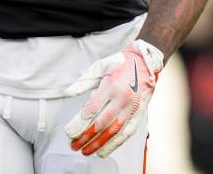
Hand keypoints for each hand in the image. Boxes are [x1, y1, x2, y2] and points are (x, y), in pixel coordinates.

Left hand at [63, 39, 163, 157]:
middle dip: (86, 136)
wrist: (145, 61)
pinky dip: (116, 143)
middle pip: (102, 122)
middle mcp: (123, 97)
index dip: (80, 122)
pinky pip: (128, 131)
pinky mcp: (140, 112)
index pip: (93, 107)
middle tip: (74, 145)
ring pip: (115, 130)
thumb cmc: (119, 63)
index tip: (69, 131)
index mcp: (111, 84)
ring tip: (86, 151)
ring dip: (100, 143)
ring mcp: (133, 106)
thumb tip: (68, 93)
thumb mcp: (99, 67)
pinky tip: (105, 150)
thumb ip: (83, 81)